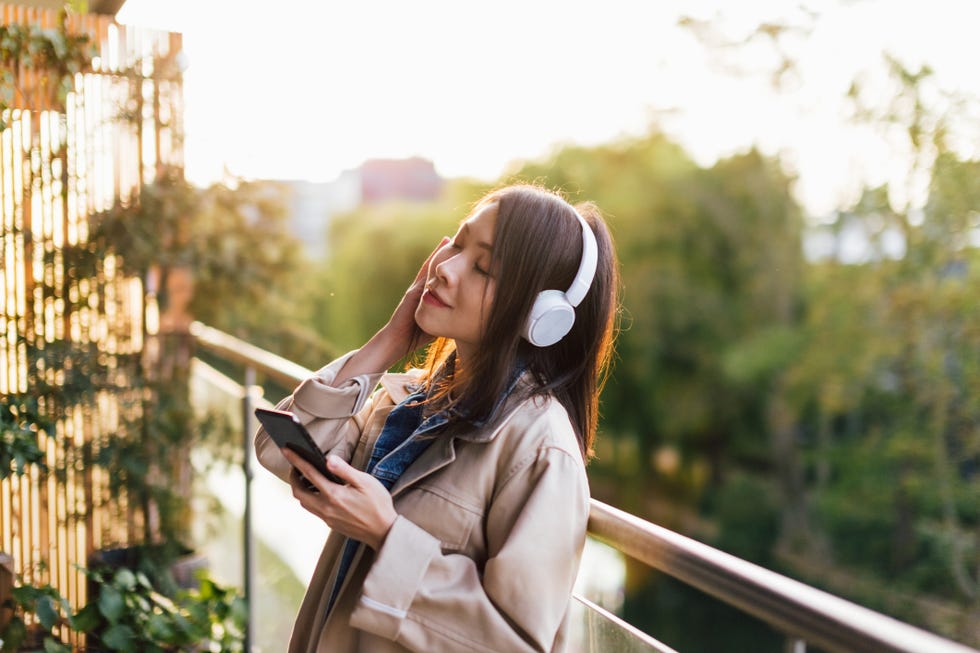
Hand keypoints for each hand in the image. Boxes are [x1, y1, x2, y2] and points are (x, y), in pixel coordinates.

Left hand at [283, 449, 396, 549]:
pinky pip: (312, 509)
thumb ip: (345, 470)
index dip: (296, 460)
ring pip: (303, 502)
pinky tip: (317, 491)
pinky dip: (308, 498)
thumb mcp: (365, 482)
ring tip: (303, 477)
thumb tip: (328, 459)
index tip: (285, 449)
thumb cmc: (377, 504)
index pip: (309, 473)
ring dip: (299, 489)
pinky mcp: (330, 523)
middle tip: (294, 465)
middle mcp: (326, 507)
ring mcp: (327, 517)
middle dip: (293, 477)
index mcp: (334, 494)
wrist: (383, 531)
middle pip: (298, 492)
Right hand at [330, 237, 449, 385]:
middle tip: (453, 236)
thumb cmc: (414, 337)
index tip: (458, 251)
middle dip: (440, 252)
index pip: (438, 278)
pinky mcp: (411, 295)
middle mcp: (418, 290)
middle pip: (432, 267)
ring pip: (427, 268)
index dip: (446, 265)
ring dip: (436, 254)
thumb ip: (444, 316)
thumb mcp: (434, 323)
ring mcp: (414, 291)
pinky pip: (422, 278)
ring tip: (446, 239)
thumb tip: (462, 316)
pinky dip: (429, 266)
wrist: (395, 343)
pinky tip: (437, 256)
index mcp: (425, 297)